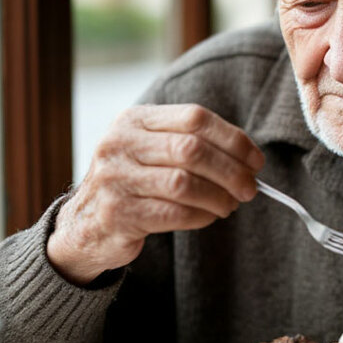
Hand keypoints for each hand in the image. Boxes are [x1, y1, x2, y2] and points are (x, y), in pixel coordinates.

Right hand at [47, 104, 264, 282]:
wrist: (86, 224)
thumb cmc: (134, 183)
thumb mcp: (151, 150)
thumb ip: (191, 144)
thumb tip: (249, 159)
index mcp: (134, 120)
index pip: (195, 117)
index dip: (232, 139)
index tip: (256, 160)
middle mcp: (120, 143)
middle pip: (191, 150)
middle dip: (231, 171)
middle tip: (250, 189)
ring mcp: (115, 178)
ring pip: (184, 183)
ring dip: (218, 197)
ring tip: (230, 205)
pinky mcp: (117, 214)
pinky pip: (173, 213)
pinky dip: (200, 216)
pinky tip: (209, 217)